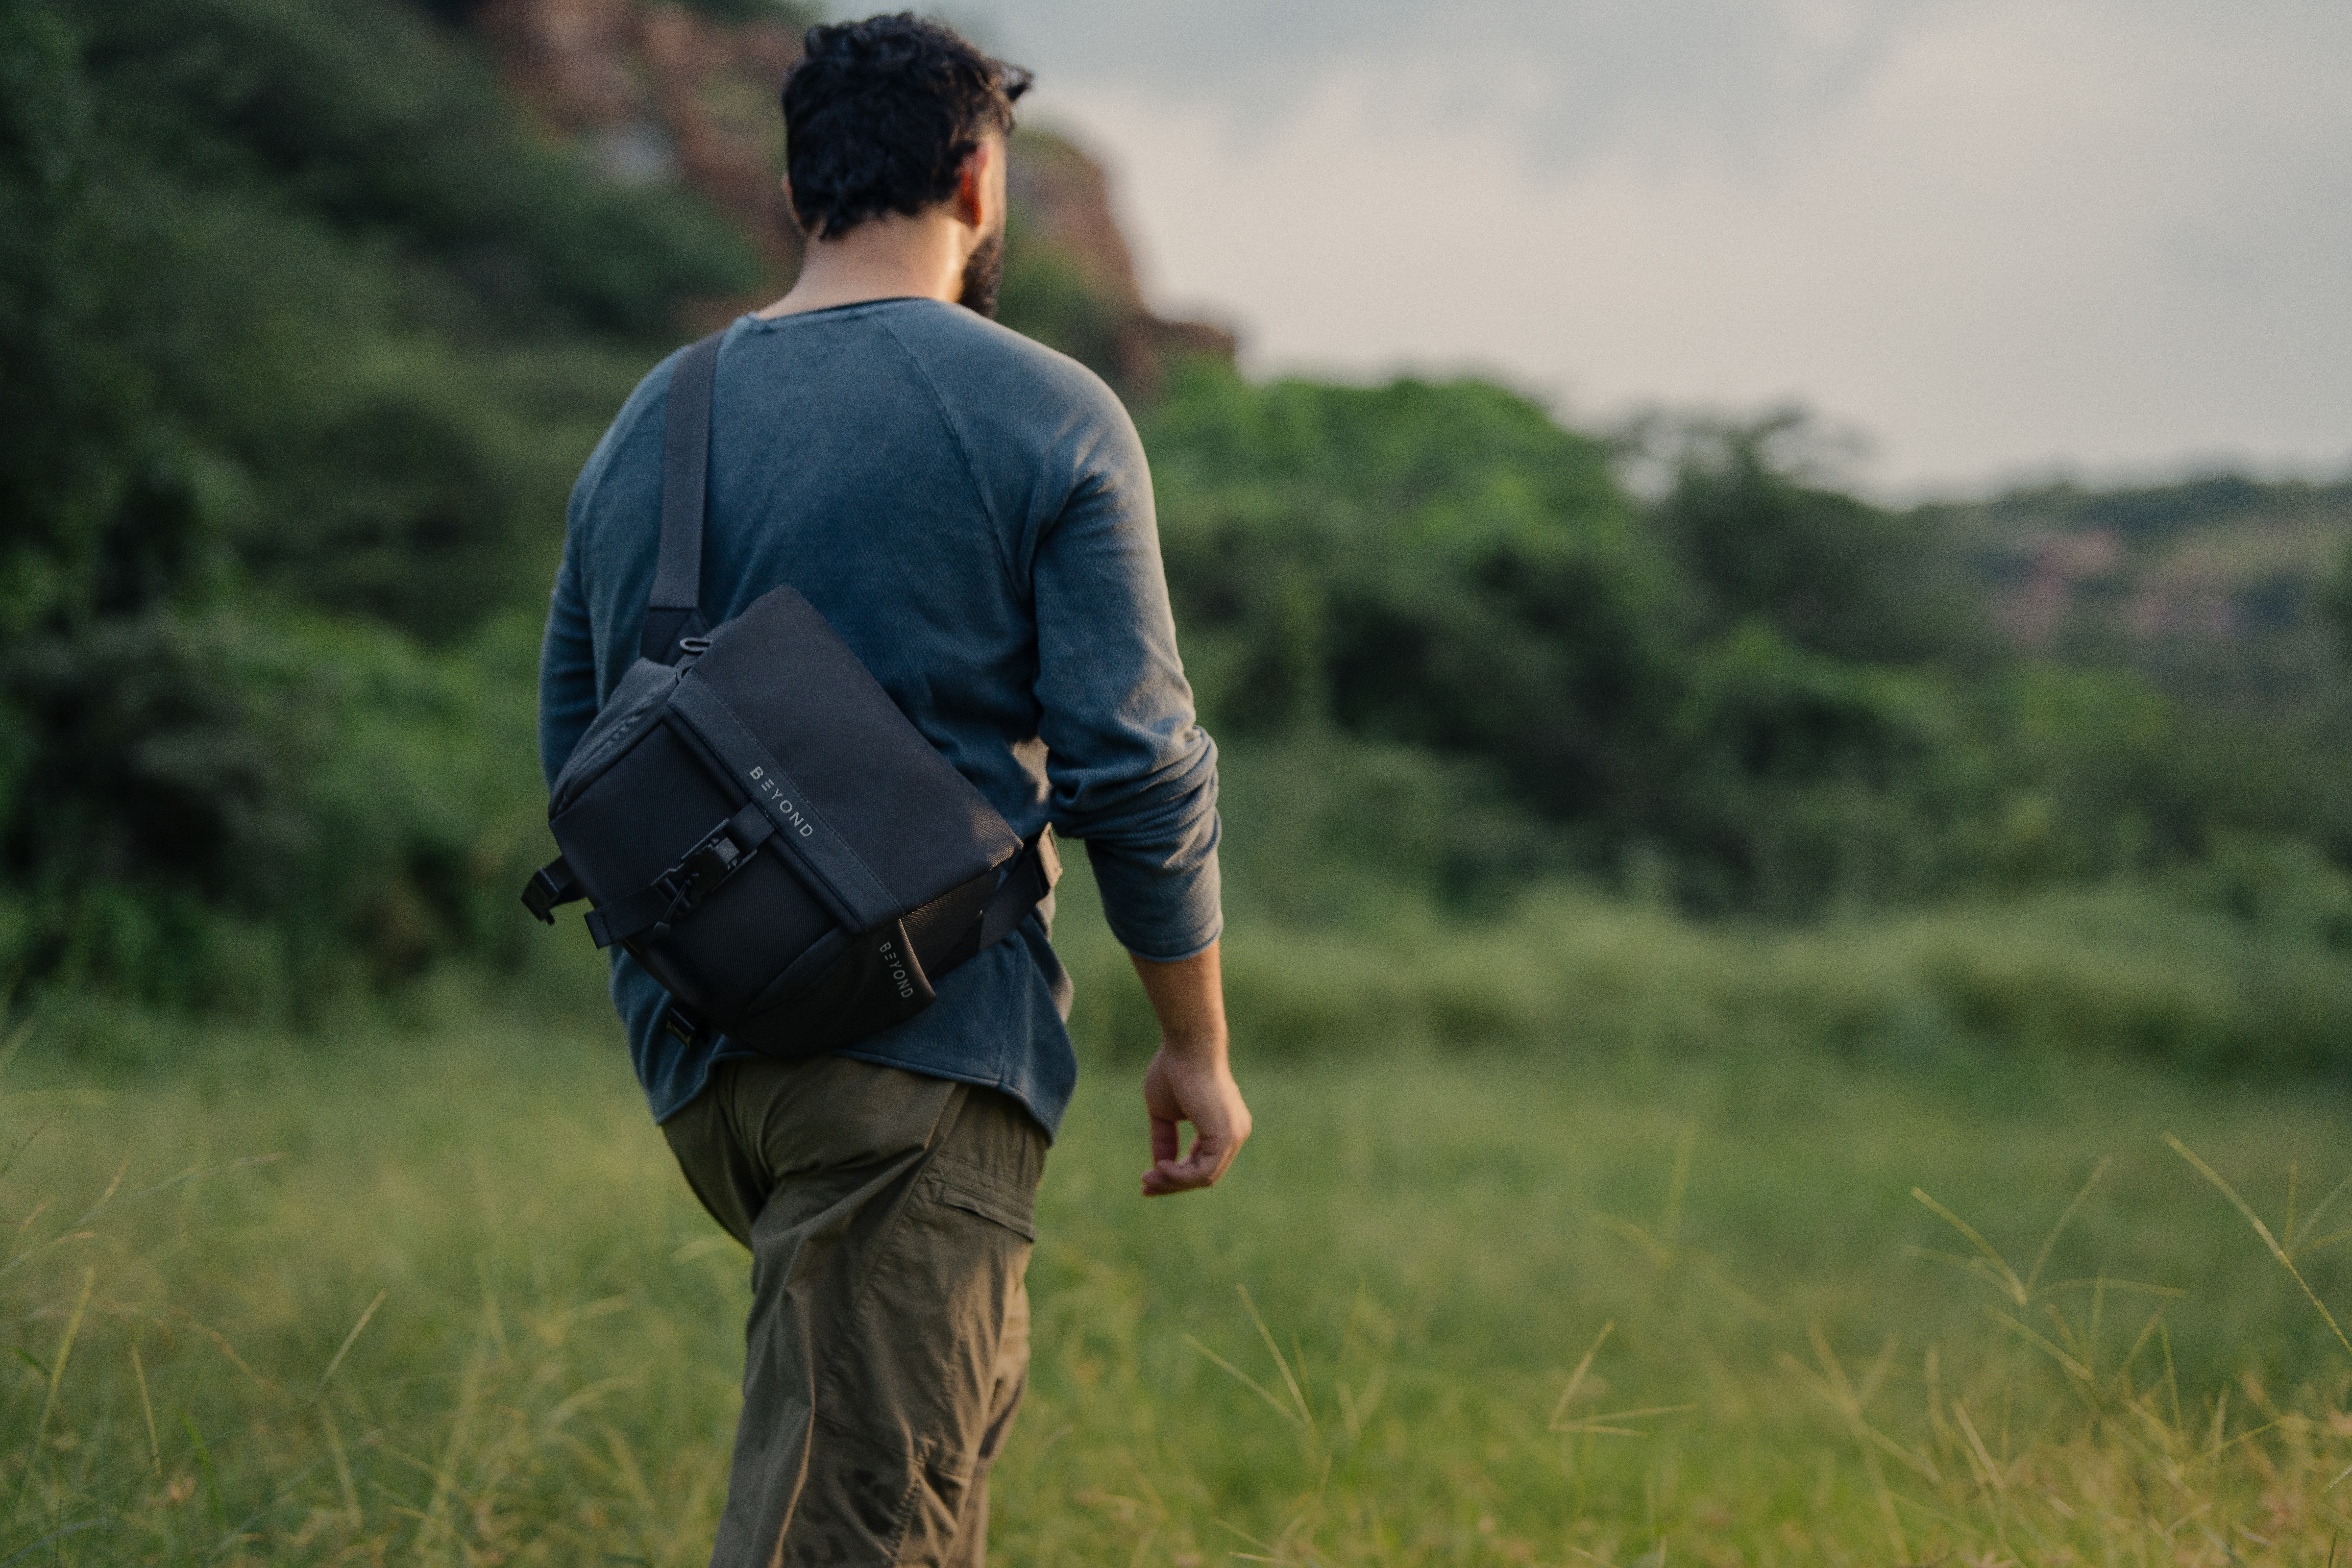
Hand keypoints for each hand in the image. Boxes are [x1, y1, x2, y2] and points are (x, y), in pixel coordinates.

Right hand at [1141, 1045, 1250, 1196]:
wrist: (1187, 1047)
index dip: (1176, 1176)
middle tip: (1146, 1186)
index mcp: (1224, 1126)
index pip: (1203, 1163)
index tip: (1149, 1178)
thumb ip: (1165, 1140)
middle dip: (1173, 1183)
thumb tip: (1160, 1168)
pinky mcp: (1226, 1137)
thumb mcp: (1165, 1113)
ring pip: (1204, 1177)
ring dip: (1173, 1181)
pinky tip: (1162, 1167)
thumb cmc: (1175, 1070)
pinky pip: (1204, 1171)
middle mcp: (1235, 1133)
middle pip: (1204, 1174)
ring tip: (1149, 1177)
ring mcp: (1234, 1135)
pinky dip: (1181, 1175)